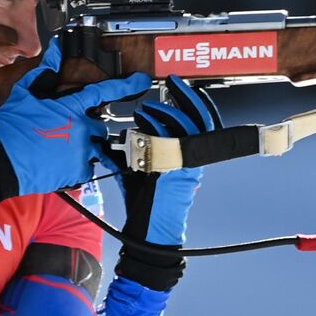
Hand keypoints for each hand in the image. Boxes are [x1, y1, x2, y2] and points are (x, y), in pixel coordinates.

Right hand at [0, 39, 151, 200]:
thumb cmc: (10, 126)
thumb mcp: (25, 93)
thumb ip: (45, 71)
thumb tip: (56, 49)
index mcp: (71, 107)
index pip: (104, 92)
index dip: (126, 85)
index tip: (141, 81)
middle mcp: (81, 129)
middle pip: (99, 126)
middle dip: (87, 129)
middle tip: (64, 133)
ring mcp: (81, 151)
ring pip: (95, 148)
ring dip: (83, 149)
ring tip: (60, 150)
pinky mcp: (77, 172)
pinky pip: (87, 168)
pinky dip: (77, 166)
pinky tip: (59, 163)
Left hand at [113, 75, 221, 290]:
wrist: (151, 233)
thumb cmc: (145, 206)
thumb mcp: (140, 173)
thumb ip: (134, 154)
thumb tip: (114, 140)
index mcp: (190, 158)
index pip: (201, 123)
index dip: (194, 103)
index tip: (180, 88)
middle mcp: (194, 159)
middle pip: (200, 118)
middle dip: (188, 96)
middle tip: (174, 82)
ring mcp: (188, 164)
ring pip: (187, 125)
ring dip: (167, 109)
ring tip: (148, 106)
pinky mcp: (178, 169)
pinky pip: (173, 139)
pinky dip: (159, 126)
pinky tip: (144, 120)